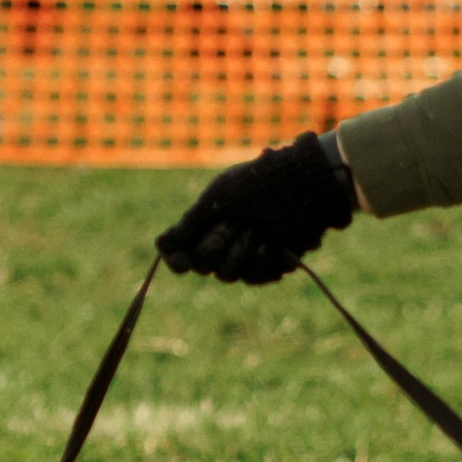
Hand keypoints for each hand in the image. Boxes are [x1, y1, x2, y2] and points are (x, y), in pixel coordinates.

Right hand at [157, 132, 356, 283]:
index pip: (182, 251)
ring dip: (240, 251)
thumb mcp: (216, 199)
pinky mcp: (272, 266)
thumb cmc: (257, 184)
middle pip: (203, 264)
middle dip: (216, 244)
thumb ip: (188, 225)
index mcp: (208, 222)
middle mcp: (225, 241)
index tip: (181, 263)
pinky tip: (270, 244)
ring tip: (258, 229)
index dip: (178, 259)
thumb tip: (160, 247)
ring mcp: (249, 255)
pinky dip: (260, 260)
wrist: (300, 187)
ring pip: (227, 274)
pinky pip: (254, 277)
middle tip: (235, 223)